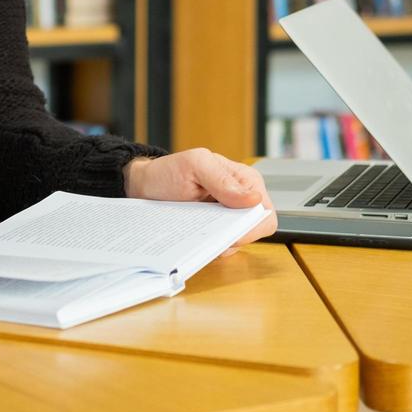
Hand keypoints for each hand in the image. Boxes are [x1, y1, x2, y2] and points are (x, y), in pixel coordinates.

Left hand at [123, 148, 276, 249]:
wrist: (146, 187)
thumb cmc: (169, 171)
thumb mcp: (194, 165)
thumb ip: (222, 179)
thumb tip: (253, 198)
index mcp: (246, 180)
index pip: (265, 213)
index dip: (251, 227)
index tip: (227, 231)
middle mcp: (243, 199)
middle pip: (255, 231)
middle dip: (234, 237)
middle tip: (207, 232)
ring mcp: (230, 216)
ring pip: (239, 242)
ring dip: (220, 242)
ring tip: (197, 231)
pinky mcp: (217, 229)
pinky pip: (223, 246)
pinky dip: (210, 246)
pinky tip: (195, 236)